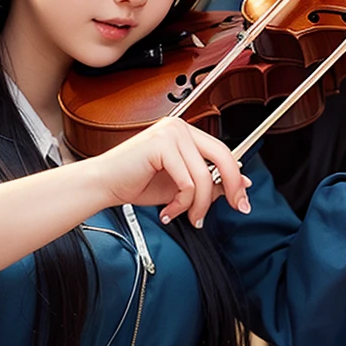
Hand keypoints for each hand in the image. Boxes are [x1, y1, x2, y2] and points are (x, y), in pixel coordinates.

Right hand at [85, 117, 250, 226]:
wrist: (103, 186)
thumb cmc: (136, 183)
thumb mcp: (182, 187)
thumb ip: (210, 183)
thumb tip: (243, 182)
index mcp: (185, 133)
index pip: (223, 152)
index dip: (236, 177)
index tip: (242, 200)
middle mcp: (180, 127)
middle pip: (223, 158)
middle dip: (232, 188)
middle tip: (235, 208)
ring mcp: (171, 133)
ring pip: (204, 177)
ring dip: (198, 205)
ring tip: (185, 217)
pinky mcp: (161, 145)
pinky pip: (187, 182)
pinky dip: (181, 203)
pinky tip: (168, 211)